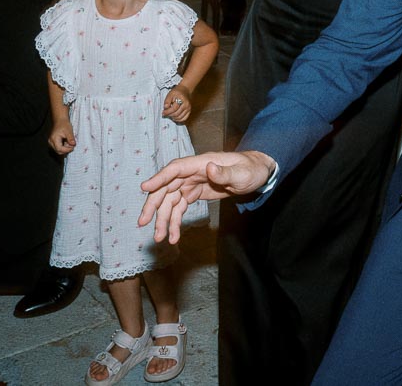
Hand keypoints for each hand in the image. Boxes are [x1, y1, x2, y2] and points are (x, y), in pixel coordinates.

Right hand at [48, 121, 74, 155]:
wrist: (60, 120)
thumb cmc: (64, 124)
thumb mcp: (69, 131)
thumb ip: (71, 138)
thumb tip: (73, 144)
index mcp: (54, 139)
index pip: (59, 149)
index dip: (67, 150)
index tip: (73, 147)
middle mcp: (50, 142)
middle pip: (58, 151)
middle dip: (66, 149)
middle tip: (71, 144)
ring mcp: (51, 143)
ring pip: (58, 150)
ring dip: (65, 148)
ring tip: (68, 141)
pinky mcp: (52, 143)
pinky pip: (58, 147)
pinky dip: (63, 146)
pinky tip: (66, 141)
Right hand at [138, 150, 275, 243]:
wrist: (258, 173)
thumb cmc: (251, 169)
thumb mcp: (242, 173)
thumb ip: (226, 172)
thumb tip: (210, 168)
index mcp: (201, 163)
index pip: (175, 169)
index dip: (159, 178)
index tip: (145, 188)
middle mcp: (193, 172)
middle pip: (167, 187)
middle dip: (154, 205)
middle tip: (143, 222)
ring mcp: (192, 183)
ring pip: (171, 201)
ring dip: (163, 219)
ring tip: (160, 237)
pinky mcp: (195, 193)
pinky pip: (180, 207)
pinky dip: (175, 221)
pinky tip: (173, 236)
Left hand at [162, 85, 191, 122]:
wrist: (185, 90)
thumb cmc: (177, 92)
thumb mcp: (170, 94)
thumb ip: (167, 101)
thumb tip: (165, 107)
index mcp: (182, 100)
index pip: (174, 108)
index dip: (167, 111)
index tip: (163, 112)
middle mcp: (187, 105)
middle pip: (177, 114)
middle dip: (169, 115)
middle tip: (165, 114)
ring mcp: (188, 109)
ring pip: (180, 118)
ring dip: (173, 118)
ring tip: (169, 115)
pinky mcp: (189, 112)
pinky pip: (184, 119)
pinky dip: (178, 120)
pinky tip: (174, 117)